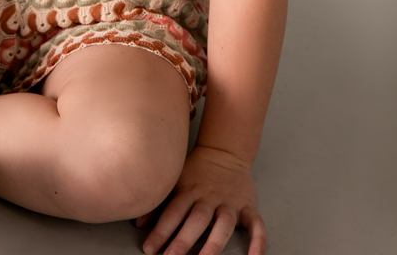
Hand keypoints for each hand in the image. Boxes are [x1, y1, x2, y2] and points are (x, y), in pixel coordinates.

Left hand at [136, 146, 264, 254]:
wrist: (224, 151)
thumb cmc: (196, 171)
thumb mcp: (175, 181)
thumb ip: (160, 204)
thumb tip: (139, 223)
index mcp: (189, 191)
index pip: (173, 212)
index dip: (160, 231)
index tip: (149, 249)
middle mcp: (209, 197)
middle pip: (196, 220)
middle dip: (183, 240)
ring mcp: (229, 202)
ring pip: (223, 224)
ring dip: (214, 243)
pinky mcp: (247, 206)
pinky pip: (255, 224)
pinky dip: (257, 240)